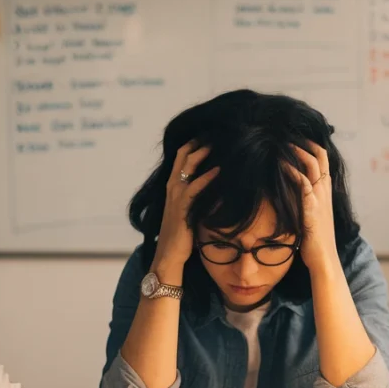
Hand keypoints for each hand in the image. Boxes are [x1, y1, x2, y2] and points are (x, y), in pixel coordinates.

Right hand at [153, 142, 217, 280]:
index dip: (195, 143)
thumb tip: (217, 188)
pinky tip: (220, 170)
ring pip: (188, 165)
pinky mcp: (182, 207)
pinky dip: (208, 177)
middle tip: (217, 131)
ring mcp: (176, 196)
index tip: (211, 134)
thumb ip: (197, 197)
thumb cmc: (182, 235)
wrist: (169, 255)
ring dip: (203, 152)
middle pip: (184, 154)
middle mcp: (173, 187)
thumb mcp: (189, 210)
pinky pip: (195, 187)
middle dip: (199, 141)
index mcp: (173, 186)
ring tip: (219, 142)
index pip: (182, 156)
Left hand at [289, 142, 338, 273]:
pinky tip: (279, 164)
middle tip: (286, 135)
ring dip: (296, 151)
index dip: (311, 146)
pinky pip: (302, 182)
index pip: (323, 160)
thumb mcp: (312, 216)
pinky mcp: (311, 206)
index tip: (295, 139)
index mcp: (325, 192)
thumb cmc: (315, 241)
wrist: (323, 259)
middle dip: (303, 142)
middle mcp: (325, 191)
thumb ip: (306, 202)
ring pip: (312, 164)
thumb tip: (292, 194)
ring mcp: (319, 198)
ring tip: (282, 143)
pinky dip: (291, 170)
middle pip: (320, 156)